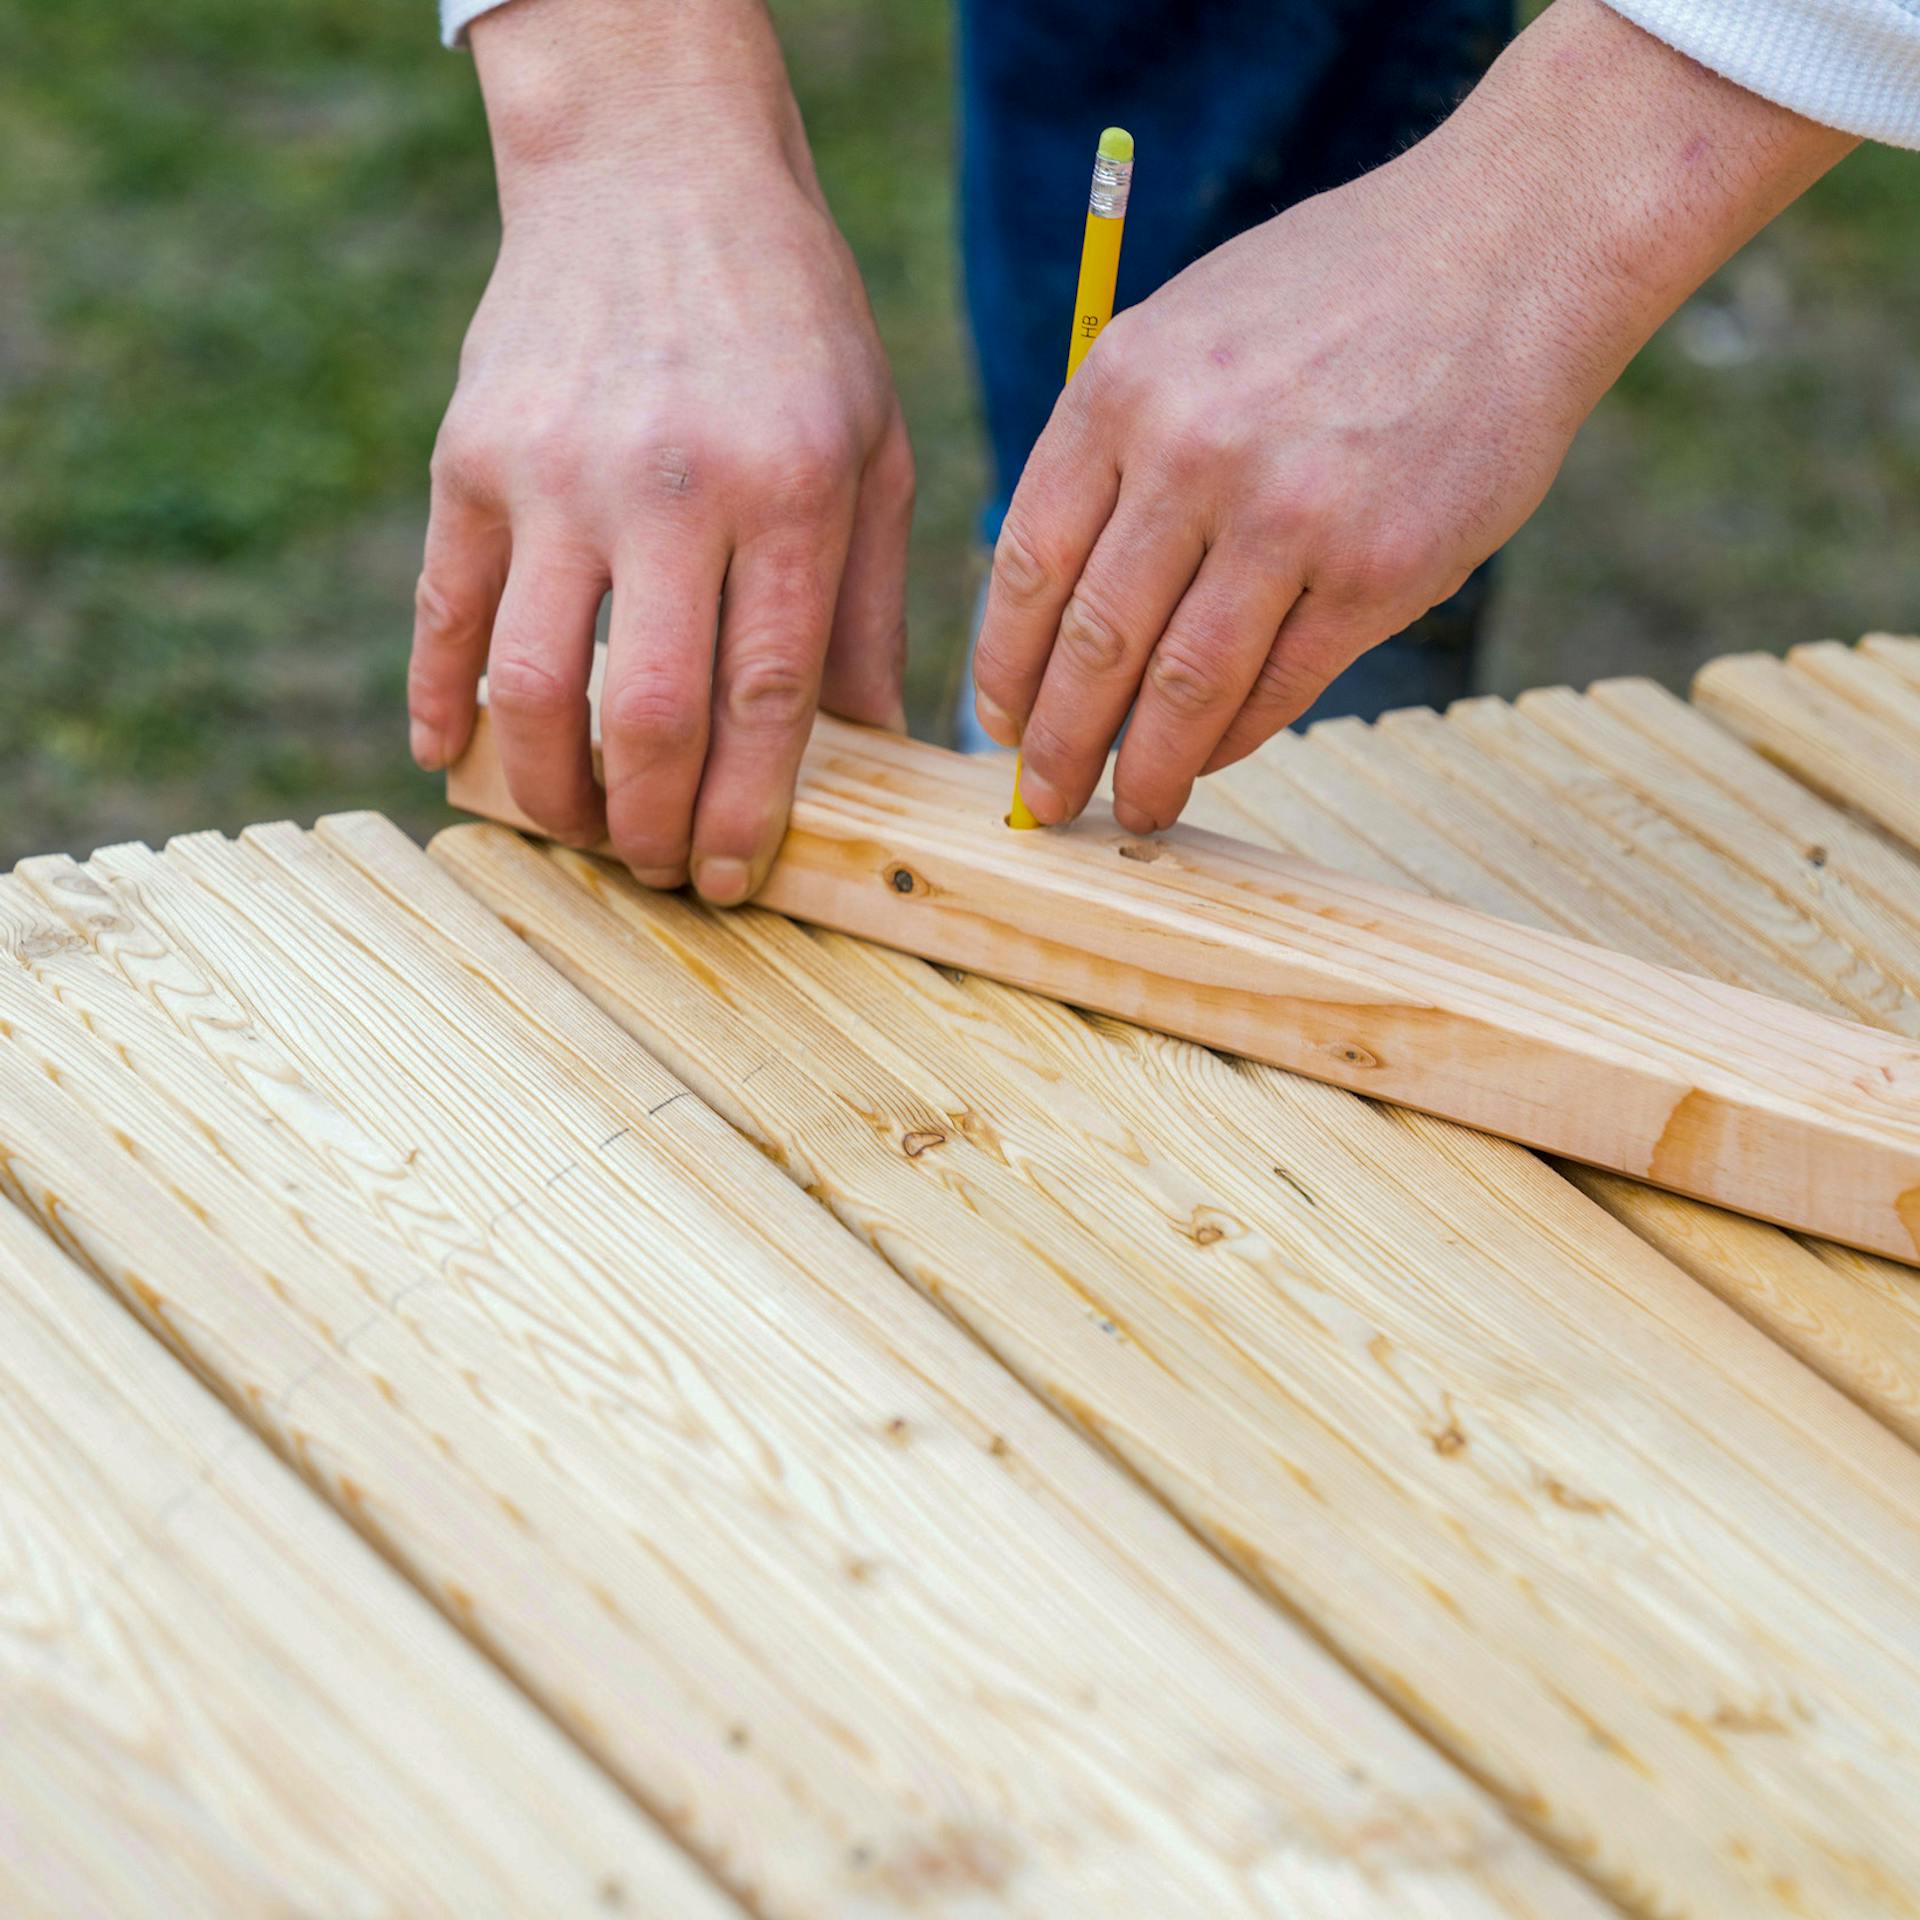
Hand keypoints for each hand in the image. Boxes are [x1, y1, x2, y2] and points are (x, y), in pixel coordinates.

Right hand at [409, 0, 912, 903]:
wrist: (655, 167)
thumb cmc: (793, 323)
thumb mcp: (875, 448)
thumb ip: (874, 606)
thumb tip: (879, 752)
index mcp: (791, 492)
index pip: (767, 701)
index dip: (749, 814)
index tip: (737, 878)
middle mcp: (670, 488)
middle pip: (645, 716)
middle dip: (653, 829)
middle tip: (663, 870)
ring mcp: (554, 471)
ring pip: (529, 685)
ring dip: (550, 792)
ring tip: (585, 831)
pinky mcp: (469, 455)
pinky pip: (441, 608)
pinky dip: (437, 700)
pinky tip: (454, 759)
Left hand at [971, 0, 1851, 836]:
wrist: (1510, 248)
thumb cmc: (1336, 292)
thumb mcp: (1185, 330)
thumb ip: (1117, 449)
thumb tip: (1061, 602)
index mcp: (1122, 388)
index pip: (1029, 565)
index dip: (1005, 664)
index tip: (1000, 719)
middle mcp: (1193, 454)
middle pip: (1093, 643)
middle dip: (1057, 743)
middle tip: (1043, 801)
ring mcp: (1289, 517)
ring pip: (1182, 687)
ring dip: (1144, 767)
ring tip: (1126, 806)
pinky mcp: (1379, 572)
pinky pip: (1279, 688)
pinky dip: (1232, 739)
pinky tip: (1208, 759)